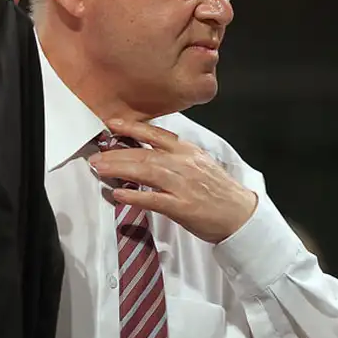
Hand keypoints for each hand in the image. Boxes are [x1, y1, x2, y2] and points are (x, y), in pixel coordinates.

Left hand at [89, 119, 258, 243]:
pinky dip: (135, 196)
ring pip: (147, 172)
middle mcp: (185, 165)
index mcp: (188, 152)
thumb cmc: (218, 191)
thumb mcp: (200, 164)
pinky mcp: (184, 208)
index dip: (132, 128)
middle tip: (96, 156)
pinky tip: (118, 194)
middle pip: (145, 154)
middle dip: (117, 154)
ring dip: (120, 169)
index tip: (112, 124)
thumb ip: (176, 156)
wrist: (241, 214)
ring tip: (100, 169)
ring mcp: (184, 186)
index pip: (157, 134)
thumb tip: (150, 152)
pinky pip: (155, 199)